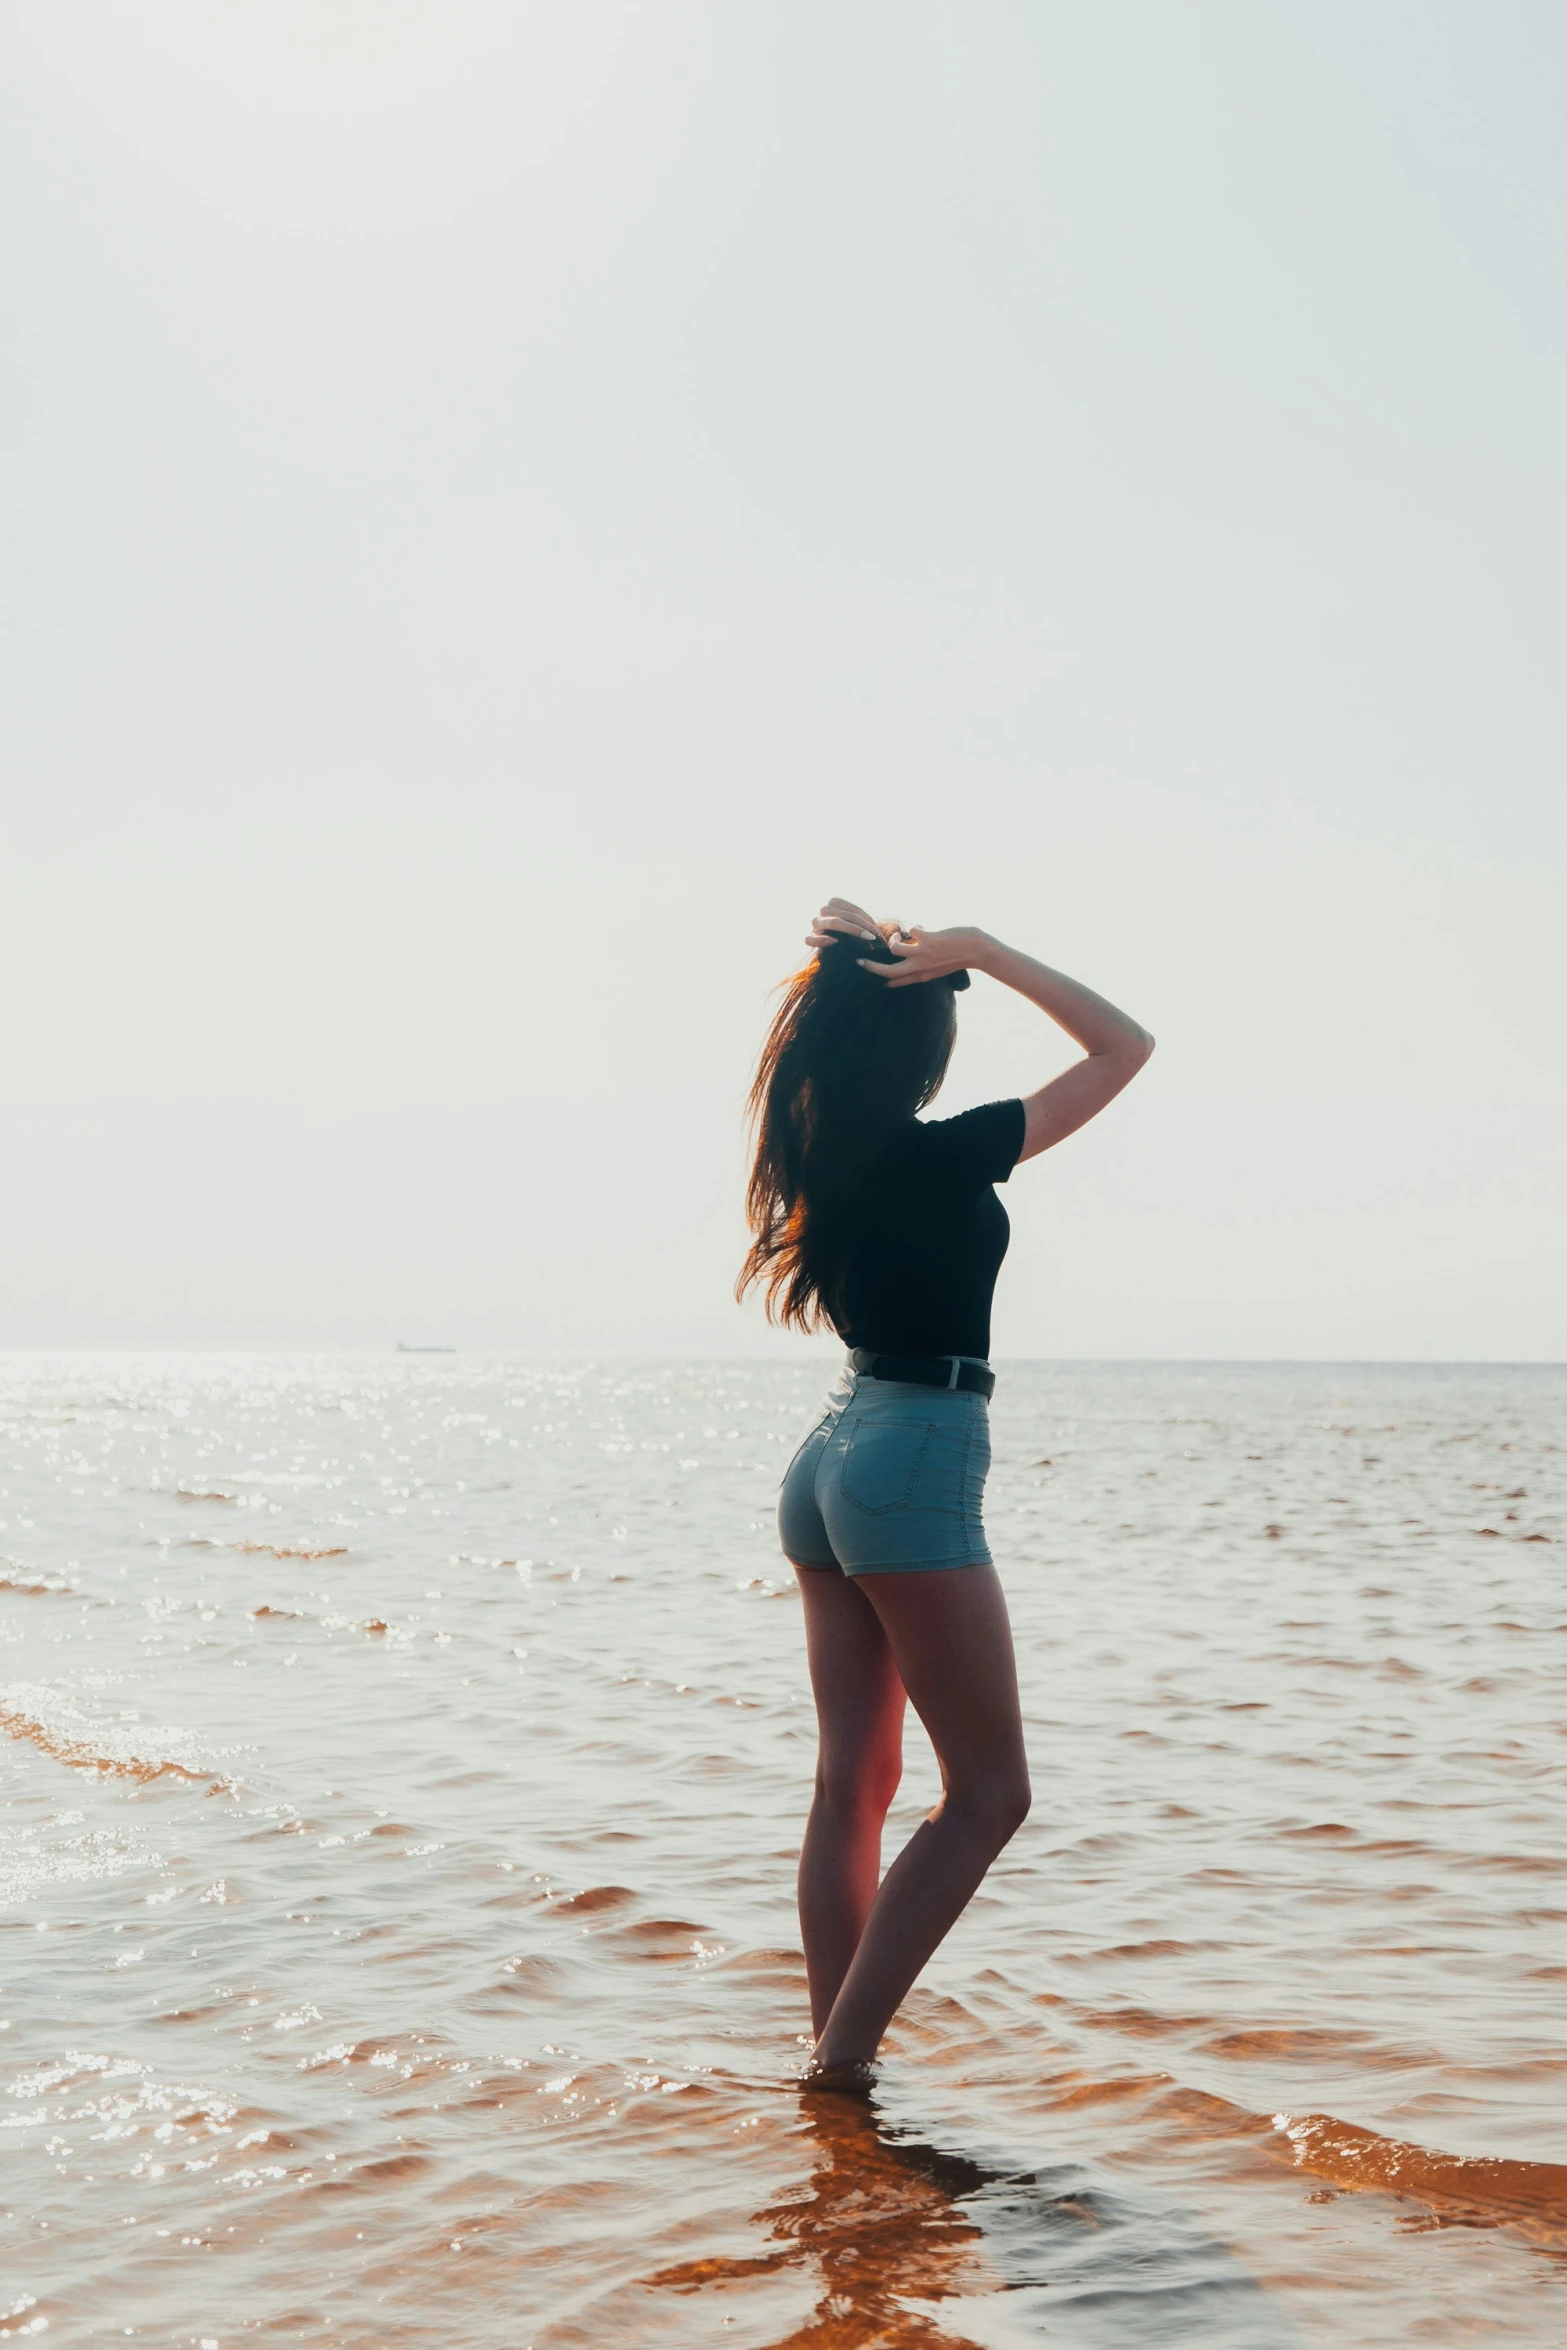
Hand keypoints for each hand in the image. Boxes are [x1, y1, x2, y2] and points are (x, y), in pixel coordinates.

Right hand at [806, 895, 881, 950]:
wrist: (837, 951)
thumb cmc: (850, 936)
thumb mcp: (858, 925)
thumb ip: (864, 923)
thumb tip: (878, 933)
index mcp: (834, 904)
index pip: (851, 909)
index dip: (866, 919)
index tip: (877, 932)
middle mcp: (824, 911)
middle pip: (842, 915)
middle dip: (860, 925)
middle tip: (873, 937)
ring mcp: (816, 924)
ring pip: (830, 923)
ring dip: (848, 930)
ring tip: (862, 938)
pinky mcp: (810, 938)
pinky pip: (810, 938)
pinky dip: (822, 940)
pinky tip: (835, 942)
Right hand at [858, 924, 982, 987]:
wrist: (978, 951)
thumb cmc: (959, 957)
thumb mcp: (939, 969)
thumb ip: (923, 967)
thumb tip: (910, 960)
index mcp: (922, 975)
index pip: (895, 981)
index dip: (880, 978)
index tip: (868, 973)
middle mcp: (920, 967)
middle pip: (888, 972)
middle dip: (871, 967)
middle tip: (860, 961)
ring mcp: (924, 954)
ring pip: (894, 949)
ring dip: (893, 938)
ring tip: (899, 935)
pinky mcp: (929, 940)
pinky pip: (912, 931)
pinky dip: (914, 927)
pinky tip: (922, 927)